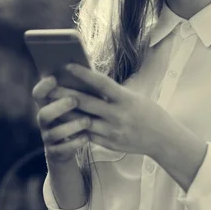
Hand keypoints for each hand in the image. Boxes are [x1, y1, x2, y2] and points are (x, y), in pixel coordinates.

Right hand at [32, 76, 91, 163]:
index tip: (54, 78)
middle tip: (75, 99)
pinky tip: (86, 137)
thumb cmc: (77, 115)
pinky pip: (62, 149)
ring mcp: (48, 138)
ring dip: (70, 126)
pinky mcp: (56, 152)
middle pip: (44, 114)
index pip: (38, 94)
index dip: (43, 87)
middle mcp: (45, 122)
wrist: (70, 145)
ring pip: (53, 133)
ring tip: (87, 120)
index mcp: (47, 105)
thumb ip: (78, 89)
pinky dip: (74, 143)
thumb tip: (88, 67)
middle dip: (59, 107)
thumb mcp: (76, 102)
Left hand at [46, 63, 177, 156]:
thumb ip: (114, 93)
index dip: (83, 74)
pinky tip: (63, 122)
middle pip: (85, 103)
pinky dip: (75, 127)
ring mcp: (112, 132)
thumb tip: (91, 83)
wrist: (162, 139)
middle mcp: (118, 115)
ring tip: (51, 104)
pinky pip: (87, 135)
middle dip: (64, 94)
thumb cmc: (149, 113)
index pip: (101, 84)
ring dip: (65, 112)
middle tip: (48, 86)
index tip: (67, 66)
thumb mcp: (135, 97)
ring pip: (81, 120)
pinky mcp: (108, 144)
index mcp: (126, 100)